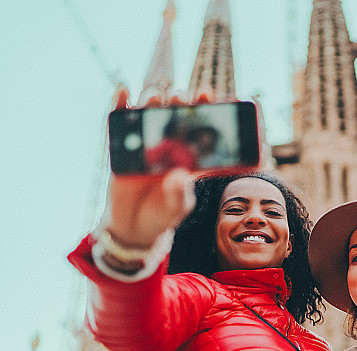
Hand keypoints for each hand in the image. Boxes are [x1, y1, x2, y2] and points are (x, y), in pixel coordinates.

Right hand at [101, 87, 195, 247]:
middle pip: (174, 116)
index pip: (198, 130)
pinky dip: (120, 105)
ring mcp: (144, 145)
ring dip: (152, 101)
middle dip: (179, 103)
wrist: (133, 227)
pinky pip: (120, 123)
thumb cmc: (162, 215)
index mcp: (188, 157)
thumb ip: (179, 194)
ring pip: (148, 114)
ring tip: (155, 96)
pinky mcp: (121, 148)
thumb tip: (179, 175)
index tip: (209, 97)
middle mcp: (168, 146)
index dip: (204, 113)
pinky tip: (123, 90)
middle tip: (183, 97)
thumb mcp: (176, 208)